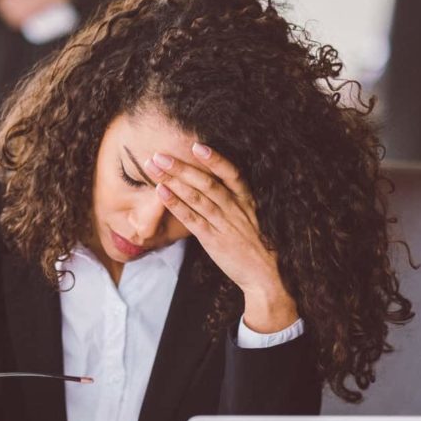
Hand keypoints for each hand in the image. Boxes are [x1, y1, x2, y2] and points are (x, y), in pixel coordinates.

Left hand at [146, 143, 299, 332]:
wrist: (267, 276)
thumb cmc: (258, 245)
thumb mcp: (253, 217)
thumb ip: (236, 201)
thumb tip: (213, 184)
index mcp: (248, 200)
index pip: (232, 173)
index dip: (214, 159)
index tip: (196, 145)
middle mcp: (236, 208)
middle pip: (206, 182)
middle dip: (181, 167)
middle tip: (159, 155)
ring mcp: (224, 224)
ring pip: (196, 197)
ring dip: (172, 180)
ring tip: (153, 167)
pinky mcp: (213, 240)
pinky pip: (192, 219)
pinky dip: (175, 204)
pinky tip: (160, 192)